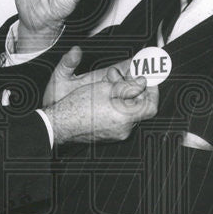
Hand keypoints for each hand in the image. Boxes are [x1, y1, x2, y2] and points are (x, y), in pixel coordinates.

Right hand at [43, 48, 158, 144]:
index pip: (151, 107)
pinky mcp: (109, 135)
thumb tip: (142, 83)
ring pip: (128, 113)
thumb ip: (128, 86)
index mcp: (124, 117)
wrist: (60, 124)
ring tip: (110, 85)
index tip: (148, 82)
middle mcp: (124, 129)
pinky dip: (116, 107)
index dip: (153, 93)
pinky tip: (105, 98)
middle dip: (134, 90)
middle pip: (139, 108)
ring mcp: (116, 134)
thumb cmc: (77, 107)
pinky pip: (119, 119)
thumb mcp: (104, 88)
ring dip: (123, 97)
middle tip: (125, 78)